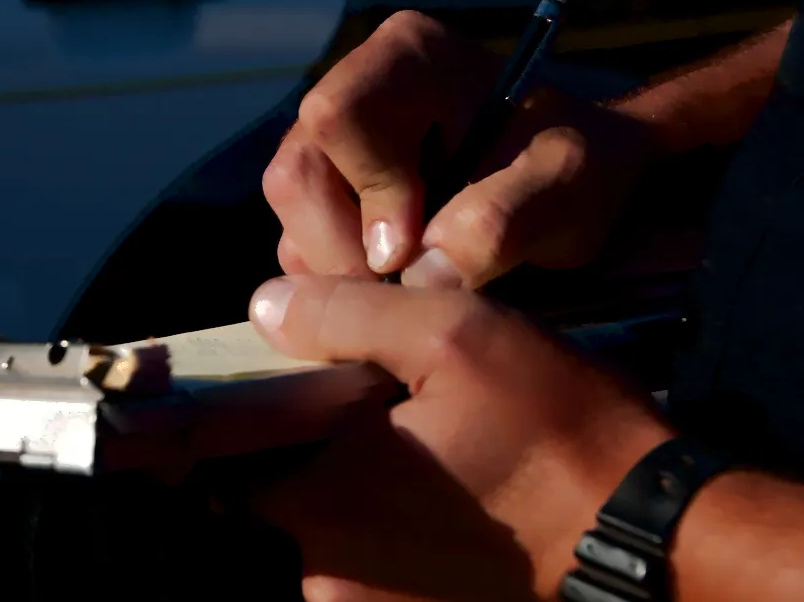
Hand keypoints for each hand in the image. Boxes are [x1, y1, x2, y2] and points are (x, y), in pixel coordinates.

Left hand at [232, 275, 671, 600]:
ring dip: (356, 490)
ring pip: (328, 529)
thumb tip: (265, 307)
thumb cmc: (554, 430)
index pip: (231, 455)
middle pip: (279, 494)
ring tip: (423, 452)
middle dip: (314, 449)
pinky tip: (446, 495)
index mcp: (321, 502)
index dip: (257, 413)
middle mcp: (327, 573)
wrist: (649, 537)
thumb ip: (346, 314)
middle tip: (378, 412)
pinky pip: (368, 562)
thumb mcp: (454, 336)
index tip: (298, 388)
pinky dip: (388, 527)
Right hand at [264, 11, 657, 287]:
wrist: (570, 185)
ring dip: (344, 272)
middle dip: (344, 249)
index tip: (415, 246)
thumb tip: (419, 273)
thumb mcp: (565, 186)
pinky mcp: (328, 197)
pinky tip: (397, 283)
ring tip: (414, 281)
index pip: (338, 116)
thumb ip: (500, 219)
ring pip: (292, 220)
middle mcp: (354, 92)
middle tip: (407, 284)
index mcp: (407, 59)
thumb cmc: (574, 169)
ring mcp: (332, 148)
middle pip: (297, 175)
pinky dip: (343, 282)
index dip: (367, 190)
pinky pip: (302, 246)